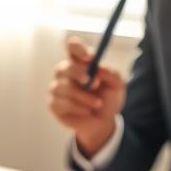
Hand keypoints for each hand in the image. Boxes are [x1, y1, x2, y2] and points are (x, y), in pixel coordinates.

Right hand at [47, 37, 126, 157]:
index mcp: (80, 63)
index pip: (72, 47)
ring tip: (97, 104)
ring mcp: (57, 88)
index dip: (77, 49)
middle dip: (79, 74)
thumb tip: (97, 68)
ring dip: (84, 96)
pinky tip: (87, 111)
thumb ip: (110, 73)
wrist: (103, 123)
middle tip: (95, 83)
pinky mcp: (53, 104)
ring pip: (65, 87)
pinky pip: (62, 103)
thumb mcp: (117, 85)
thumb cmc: (107, 100)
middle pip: (64, 66)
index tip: (89, 58)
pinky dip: (78, 107)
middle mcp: (65, 73)